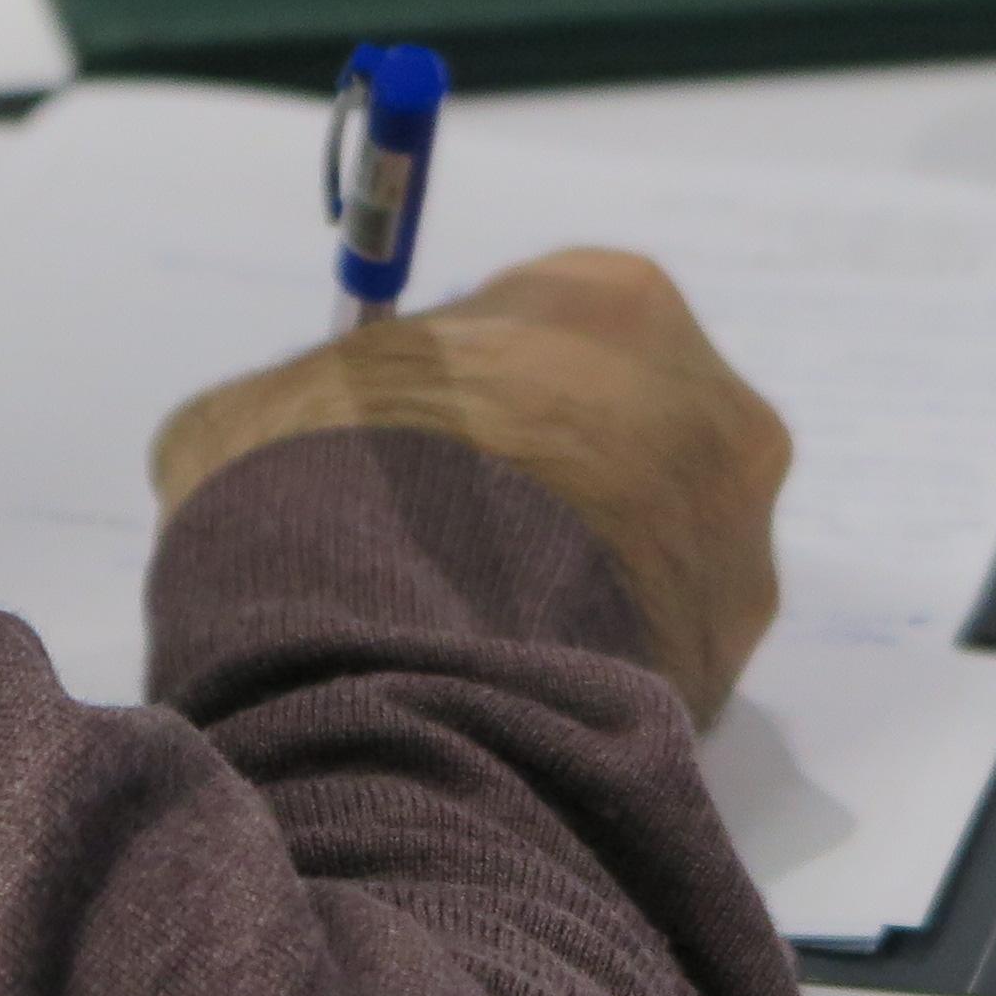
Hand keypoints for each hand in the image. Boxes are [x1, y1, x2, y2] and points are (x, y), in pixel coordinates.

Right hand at [152, 250, 789, 718]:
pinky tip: (502, 693)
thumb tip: (295, 451)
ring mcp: (735, 545)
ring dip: (576, 586)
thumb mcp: (260, 410)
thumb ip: (310, 409)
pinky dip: (587, 672)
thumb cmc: (323, 483)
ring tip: (464, 638)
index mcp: (613, 302)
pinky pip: (649, 659)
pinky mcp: (731, 668)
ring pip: (650, 558)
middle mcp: (714, 408)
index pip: (552, 330)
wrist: (383, 657)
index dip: (473, 393)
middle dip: (550, 487)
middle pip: (628, 438)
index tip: (410, 452)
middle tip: (442, 548)